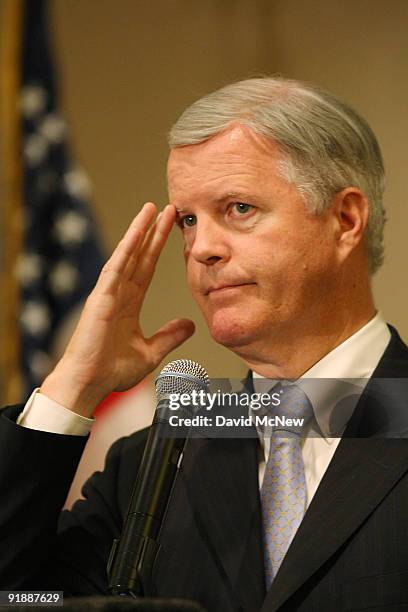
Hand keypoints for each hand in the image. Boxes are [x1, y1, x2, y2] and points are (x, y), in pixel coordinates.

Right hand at [41, 202, 194, 416]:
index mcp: (129, 303)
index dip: (159, 246)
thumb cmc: (112, 370)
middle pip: (140, 255)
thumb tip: (190, 324)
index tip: (172, 227)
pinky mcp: (101, 298)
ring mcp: (109, 293)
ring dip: (140, 231)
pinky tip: (137, 232)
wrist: (89, 384)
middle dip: (154, 232)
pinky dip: (126, 249)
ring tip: (152, 209)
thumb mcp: (151, 351)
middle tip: (169, 208)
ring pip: (127, 255)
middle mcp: (119, 293)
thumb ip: (169, 336)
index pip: (148, 267)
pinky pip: (116, 268)